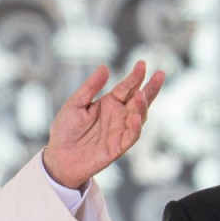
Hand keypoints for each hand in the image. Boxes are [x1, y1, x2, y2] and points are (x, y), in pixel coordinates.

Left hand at [43, 61, 164, 188]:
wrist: (59, 156)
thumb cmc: (66, 129)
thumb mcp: (75, 104)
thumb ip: (90, 87)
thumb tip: (104, 67)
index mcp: (109, 103)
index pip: (126, 87)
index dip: (135, 76)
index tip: (142, 64)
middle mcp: (118, 115)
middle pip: (139, 100)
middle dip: (150, 88)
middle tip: (160, 74)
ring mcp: (120, 131)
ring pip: (139, 117)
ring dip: (142, 106)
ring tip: (141, 94)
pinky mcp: (118, 147)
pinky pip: (131, 136)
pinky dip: (135, 127)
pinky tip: (134, 116)